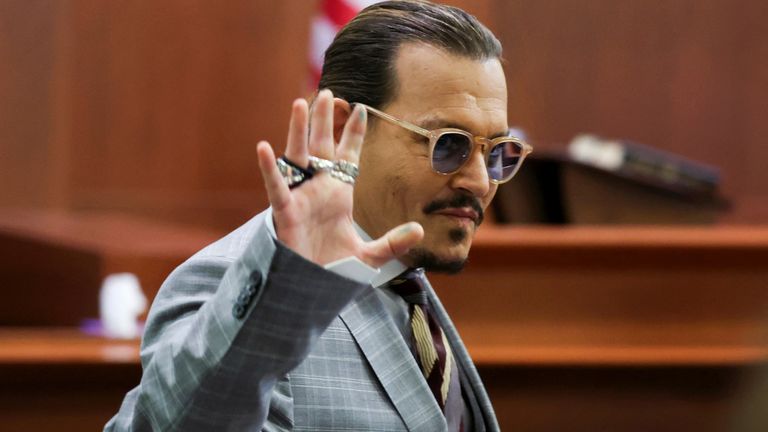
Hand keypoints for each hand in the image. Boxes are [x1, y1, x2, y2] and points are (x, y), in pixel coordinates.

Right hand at [256, 89, 423, 267]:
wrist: (312, 291)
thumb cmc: (334, 271)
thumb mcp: (370, 256)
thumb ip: (394, 241)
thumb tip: (419, 229)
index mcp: (339, 196)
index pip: (347, 157)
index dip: (352, 134)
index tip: (361, 109)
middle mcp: (319, 191)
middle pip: (321, 148)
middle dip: (323, 120)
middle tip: (327, 92)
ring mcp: (301, 199)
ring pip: (298, 158)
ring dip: (299, 131)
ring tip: (301, 103)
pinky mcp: (285, 213)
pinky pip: (276, 188)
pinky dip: (270, 169)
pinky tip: (265, 148)